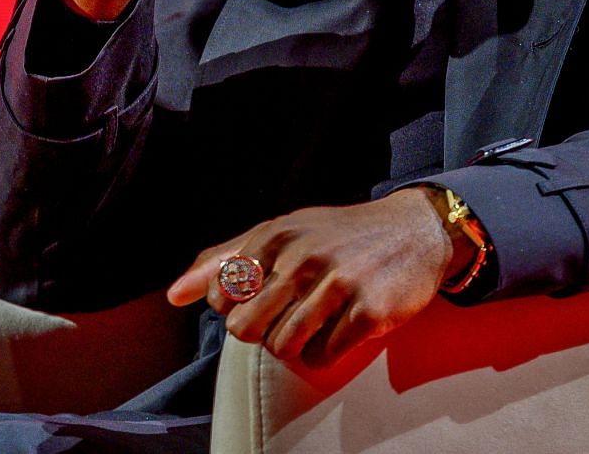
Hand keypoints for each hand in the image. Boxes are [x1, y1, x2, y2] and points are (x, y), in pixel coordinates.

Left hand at [166, 190, 453, 367]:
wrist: (414, 231)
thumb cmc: (336, 236)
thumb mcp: (280, 233)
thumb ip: (224, 260)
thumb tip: (174, 296)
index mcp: (275, 235)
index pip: (221, 298)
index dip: (237, 309)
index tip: (264, 298)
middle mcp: (303, 256)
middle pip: (246, 329)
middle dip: (262, 332)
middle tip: (288, 315)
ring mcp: (338, 283)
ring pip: (282, 347)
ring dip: (294, 346)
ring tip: (313, 323)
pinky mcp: (368, 311)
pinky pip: (322, 356)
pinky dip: (324, 353)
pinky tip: (338, 329)